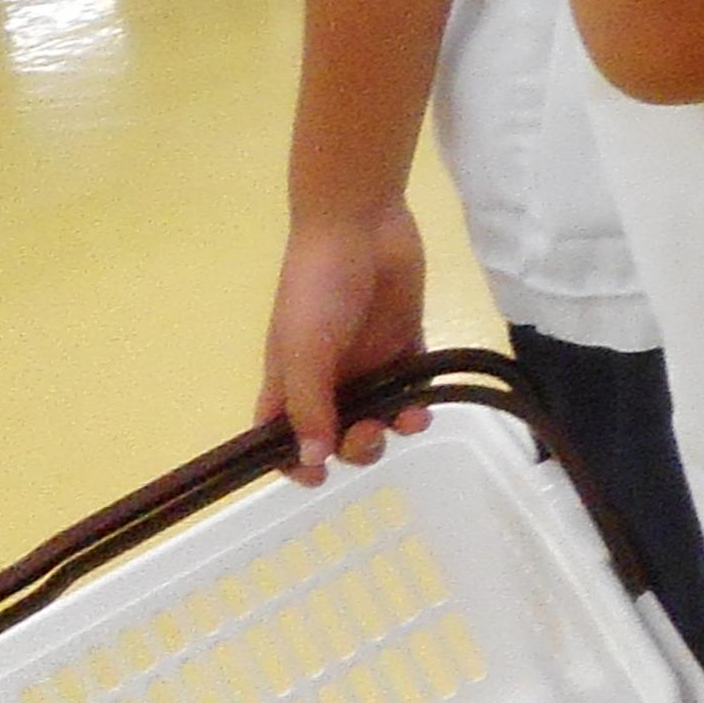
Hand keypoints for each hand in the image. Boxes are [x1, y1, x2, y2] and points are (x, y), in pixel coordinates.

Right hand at [257, 204, 430, 479]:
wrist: (362, 225)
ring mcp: (368, 360)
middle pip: (337, 434)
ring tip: (406, 419)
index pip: (281, 436)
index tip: (316, 477)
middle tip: (368, 432)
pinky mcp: (404, 341)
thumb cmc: (318, 288)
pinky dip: (417, 402)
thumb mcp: (302, 351)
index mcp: (289, 380)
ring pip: (379, 415)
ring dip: (390, 429)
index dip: (292, 462)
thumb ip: (309, 406)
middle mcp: (328, 377)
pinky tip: (423, 405)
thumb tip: (310, 462)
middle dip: (354, 447)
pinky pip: (412, 385)